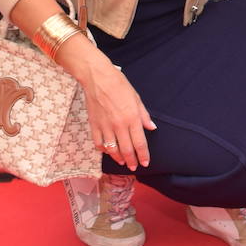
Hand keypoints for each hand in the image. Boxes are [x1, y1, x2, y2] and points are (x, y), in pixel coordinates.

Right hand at [60, 38, 153, 170]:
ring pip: (112, 149)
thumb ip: (144, 115)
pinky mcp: (94, 125)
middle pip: (127, 150)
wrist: (97, 79)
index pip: (140, 142)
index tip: (146, 163)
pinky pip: (99, 143)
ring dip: (119, 158)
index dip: (143, 155)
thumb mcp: (136, 98)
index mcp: (132, 118)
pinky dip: (104, 150)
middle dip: (132, 161)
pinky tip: (108, 152)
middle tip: (135, 167)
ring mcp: (105, 127)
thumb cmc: (119, 85)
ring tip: (123, 162)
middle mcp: (119, 125)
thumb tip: (151, 128)